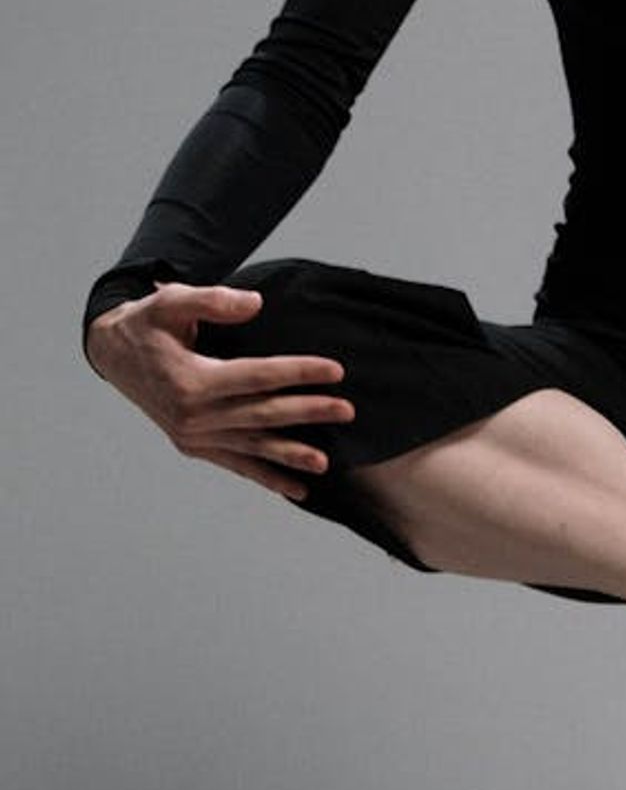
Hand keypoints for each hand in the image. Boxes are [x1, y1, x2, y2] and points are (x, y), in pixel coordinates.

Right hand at [85, 281, 354, 500]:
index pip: (258, 377)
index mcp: (191, 380)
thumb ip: (213, 300)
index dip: (298, 372)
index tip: (336, 370)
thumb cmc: (148, 324)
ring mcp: (194, 436)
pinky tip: (298, 489)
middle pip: (262, 414)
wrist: (113, 354)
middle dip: (308, 412)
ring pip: (253, 446)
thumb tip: (255, 303)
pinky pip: (237, 465)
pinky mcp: (194, 446)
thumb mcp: (172, 301)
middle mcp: (193, 415)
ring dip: (292, 454)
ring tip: (326, 461)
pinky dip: (267, 478)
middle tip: (348, 410)